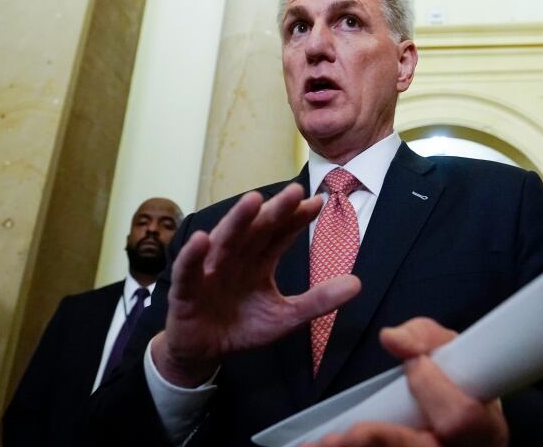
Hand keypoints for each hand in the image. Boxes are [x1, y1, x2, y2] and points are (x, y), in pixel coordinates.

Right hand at [151, 183, 360, 386]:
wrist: (204, 351)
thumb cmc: (243, 326)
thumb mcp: (286, 317)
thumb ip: (318, 300)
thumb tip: (357, 283)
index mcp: (260, 260)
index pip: (281, 233)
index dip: (297, 218)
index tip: (318, 202)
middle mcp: (236, 257)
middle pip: (257, 229)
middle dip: (275, 210)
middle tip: (295, 191)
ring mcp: (210, 270)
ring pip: (225, 240)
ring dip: (237, 220)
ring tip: (253, 200)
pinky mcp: (185, 289)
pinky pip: (188, 269)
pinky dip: (193, 255)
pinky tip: (202, 240)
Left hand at [309, 318, 508, 446]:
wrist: (456, 419)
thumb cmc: (456, 380)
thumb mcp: (447, 350)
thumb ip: (422, 337)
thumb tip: (390, 338)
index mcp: (484, 428)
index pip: (460, 418)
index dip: (434, 391)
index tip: (414, 365)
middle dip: (381, 439)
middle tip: (344, 434)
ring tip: (323, 443)